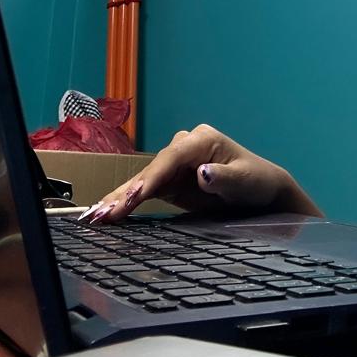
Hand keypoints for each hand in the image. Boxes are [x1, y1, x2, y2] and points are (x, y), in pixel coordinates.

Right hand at [82, 124, 321, 223]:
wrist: (261, 190)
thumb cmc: (257, 182)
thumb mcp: (246, 181)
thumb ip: (224, 177)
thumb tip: (201, 172)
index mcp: (201, 140)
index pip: (170, 158)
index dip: (152, 177)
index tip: (135, 196)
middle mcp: (183, 147)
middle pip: (152, 169)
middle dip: (127, 191)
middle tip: (102, 212)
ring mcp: (175, 163)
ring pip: (143, 180)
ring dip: (119, 198)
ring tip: (95, 216)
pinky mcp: (170, 181)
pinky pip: (145, 191)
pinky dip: (126, 202)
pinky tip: (106, 214)